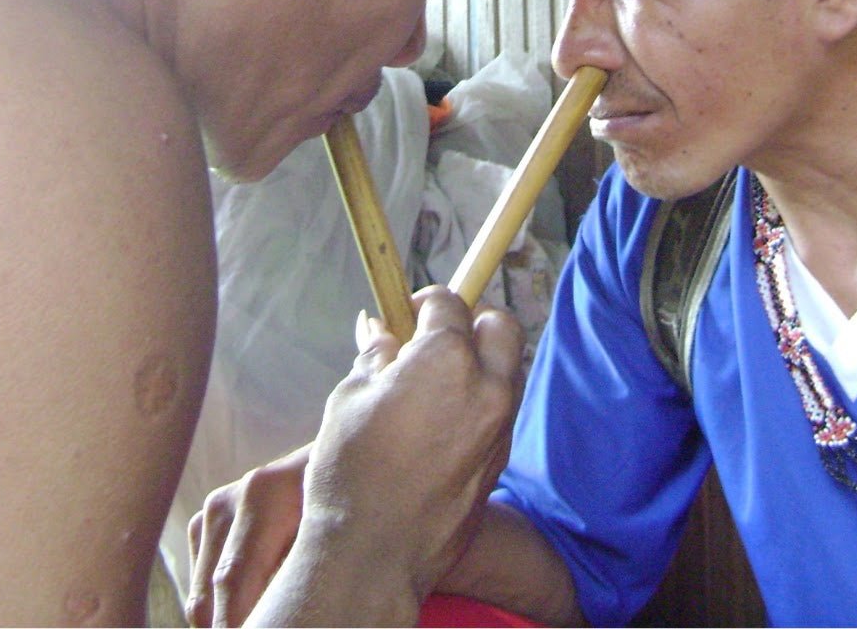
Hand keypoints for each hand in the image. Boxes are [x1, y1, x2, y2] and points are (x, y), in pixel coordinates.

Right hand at [187, 288, 524, 625]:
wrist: (375, 553)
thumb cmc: (353, 471)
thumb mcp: (349, 398)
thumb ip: (376, 358)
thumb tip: (381, 334)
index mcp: (447, 359)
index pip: (449, 304)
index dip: (423, 302)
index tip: (406, 313)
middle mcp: (486, 386)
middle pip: (500, 326)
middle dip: (472, 321)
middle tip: (436, 336)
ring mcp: (499, 425)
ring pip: (507, 369)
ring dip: (481, 361)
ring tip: (436, 380)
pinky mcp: (500, 460)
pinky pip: (500, 410)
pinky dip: (480, 400)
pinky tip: (442, 419)